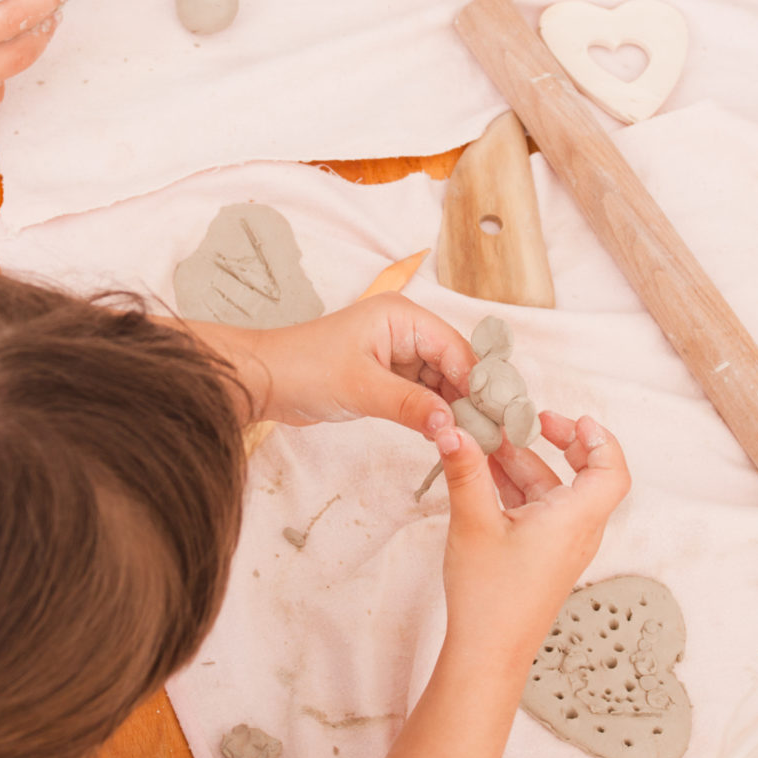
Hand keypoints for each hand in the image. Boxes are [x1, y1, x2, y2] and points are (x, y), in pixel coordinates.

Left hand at [209, 297, 474, 433]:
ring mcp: (396, 353)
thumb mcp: (362, 388)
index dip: (477, 384)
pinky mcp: (386, 375)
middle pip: (453, 364)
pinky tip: (446, 435)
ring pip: (440, 382)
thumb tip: (452, 427)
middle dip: (469, 399)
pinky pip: (421, 393)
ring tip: (471, 441)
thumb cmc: (304, 369)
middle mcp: (404, 329)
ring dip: (453, 409)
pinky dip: (432, 413)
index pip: (455, 349)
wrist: (263, 381)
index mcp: (402, 316)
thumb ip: (411, 406)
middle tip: (488, 436)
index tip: (495, 418)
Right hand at [433, 410, 628, 665]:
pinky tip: (485, 477)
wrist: (488, 654)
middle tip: (531, 422)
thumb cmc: (490, 598)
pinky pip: (540, 510)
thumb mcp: (473, 523)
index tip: (571, 419)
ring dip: (527, 464)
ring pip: (555, 491)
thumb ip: (466, 471)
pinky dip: (518, 488)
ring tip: (489, 444)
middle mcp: (577, 531)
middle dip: (560, 443)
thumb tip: (452, 430)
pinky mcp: (544, 557)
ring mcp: (561, 545)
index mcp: (575, 519)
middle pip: (586, 475)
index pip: (612, 471)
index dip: (599, 439)